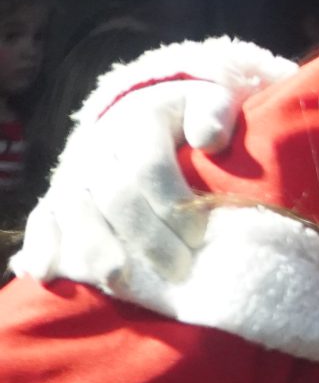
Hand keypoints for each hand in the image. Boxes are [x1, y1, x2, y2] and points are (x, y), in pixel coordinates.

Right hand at [14, 79, 240, 286]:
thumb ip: (214, 114)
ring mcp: (73, 173)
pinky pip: (41, 221)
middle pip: (116, 197)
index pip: (149, 167)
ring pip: (74, 212)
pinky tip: (49, 274)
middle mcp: (98, 147)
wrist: (140, 112)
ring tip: (121, 281)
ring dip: (96, 249)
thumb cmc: (185, 119)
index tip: (199, 236)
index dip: (174, 205)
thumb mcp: (207, 102)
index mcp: (137, 121)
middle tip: (178, 270)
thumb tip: (209, 139)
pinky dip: (42, 247)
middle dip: (148, 237)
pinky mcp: (56, 197)